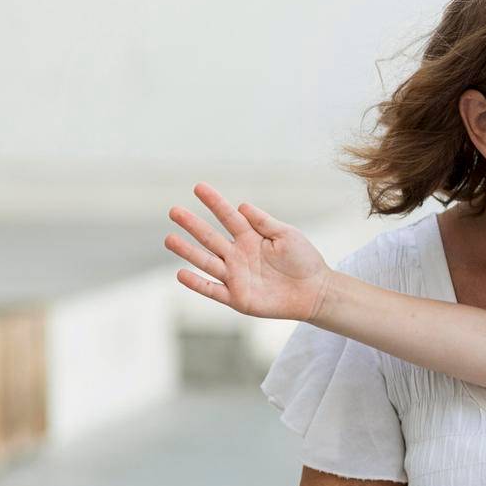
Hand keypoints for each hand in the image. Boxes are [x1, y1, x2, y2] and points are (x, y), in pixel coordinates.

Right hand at [165, 182, 332, 320]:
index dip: (214, 202)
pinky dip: (197, 284)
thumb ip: (264, 222)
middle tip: (174, 210)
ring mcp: (236, 276)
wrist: (316, 293)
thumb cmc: (304, 261)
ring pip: (206, 262)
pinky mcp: (237, 298)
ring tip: (169, 239)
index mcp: (250, 237)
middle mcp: (238, 255)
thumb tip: (242, 205)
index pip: (228, 216)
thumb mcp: (287, 235)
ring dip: (187, 251)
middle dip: (192, 224)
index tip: (198, 187)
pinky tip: (181, 273)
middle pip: (211, 237)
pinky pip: (212, 290)